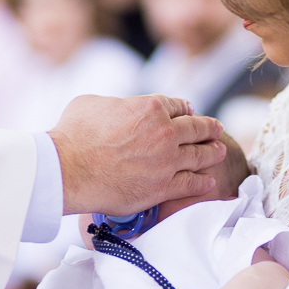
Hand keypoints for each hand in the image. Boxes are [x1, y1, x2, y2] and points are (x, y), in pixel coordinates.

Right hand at [50, 95, 223, 215]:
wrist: (69, 169)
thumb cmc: (73, 135)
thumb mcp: (92, 103)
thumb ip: (113, 104)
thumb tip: (115, 108)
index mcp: (149, 108)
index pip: (176, 106)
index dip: (184, 110)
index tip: (189, 113)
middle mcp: (165, 132)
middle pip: (196, 128)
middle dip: (209, 128)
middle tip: (216, 129)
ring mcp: (168, 160)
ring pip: (200, 154)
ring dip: (212, 152)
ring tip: (220, 151)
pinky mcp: (164, 186)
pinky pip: (191, 183)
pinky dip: (202, 181)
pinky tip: (208, 181)